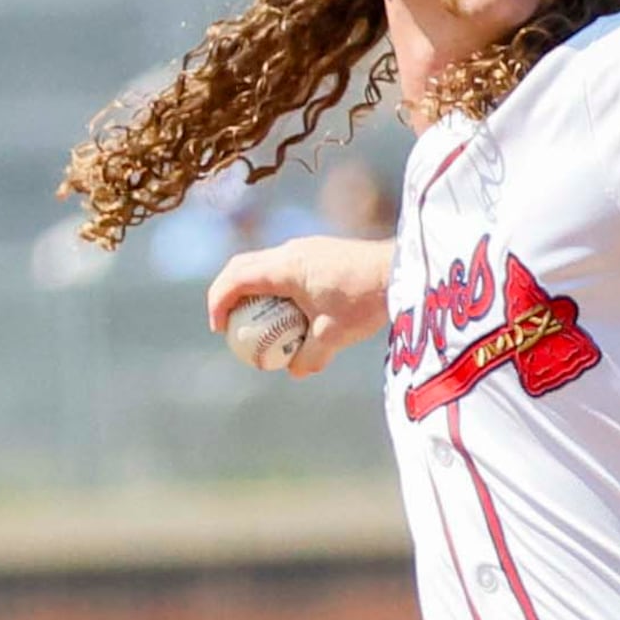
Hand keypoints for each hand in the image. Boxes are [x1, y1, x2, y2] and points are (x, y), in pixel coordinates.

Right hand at [207, 235, 392, 379]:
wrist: (401, 269)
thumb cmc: (366, 300)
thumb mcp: (335, 336)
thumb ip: (309, 356)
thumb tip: (293, 371)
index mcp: (285, 267)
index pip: (236, 279)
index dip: (218, 302)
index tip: (219, 329)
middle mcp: (290, 251)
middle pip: (242, 266)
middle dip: (227, 293)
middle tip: (228, 324)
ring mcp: (305, 248)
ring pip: (263, 264)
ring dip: (252, 289)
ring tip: (257, 321)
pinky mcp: (319, 251)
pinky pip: (284, 266)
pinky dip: (274, 287)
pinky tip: (290, 311)